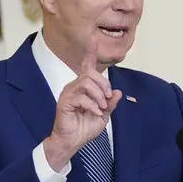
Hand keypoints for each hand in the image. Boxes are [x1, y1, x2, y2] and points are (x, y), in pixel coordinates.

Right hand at [43, 36, 122, 169]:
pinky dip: (92, 105)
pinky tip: (95, 113)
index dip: (90, 52)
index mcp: (84, 88)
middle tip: (107, 100)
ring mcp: (68, 93)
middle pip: (91, 74)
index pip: (87, 67)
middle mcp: (75, 87)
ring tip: (101, 108)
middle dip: (103, 85)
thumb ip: (110, 104)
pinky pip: (81, 96)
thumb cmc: (84, 129)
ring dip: (98, 95)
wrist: (72, 142)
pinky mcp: (64, 102)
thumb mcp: (103, 116)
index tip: (93, 39)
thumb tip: (118, 92)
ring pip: (86, 82)